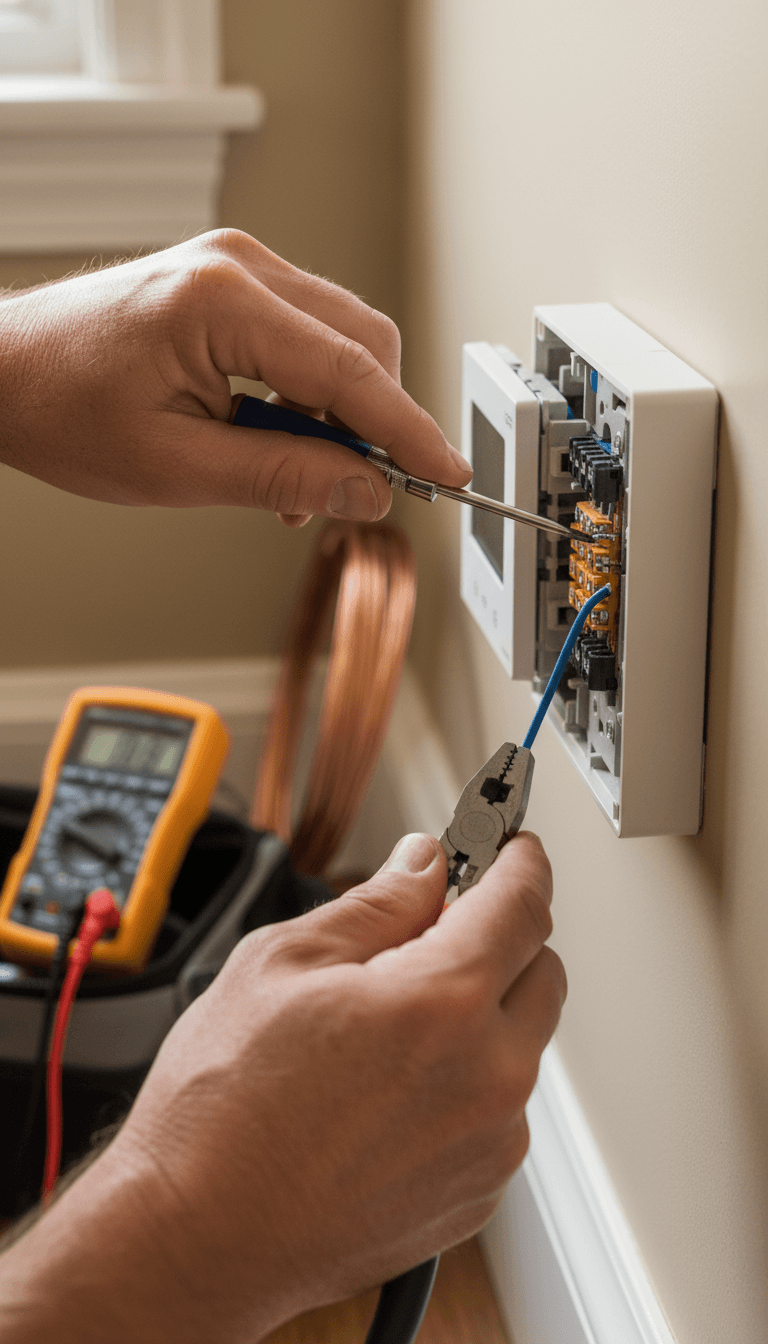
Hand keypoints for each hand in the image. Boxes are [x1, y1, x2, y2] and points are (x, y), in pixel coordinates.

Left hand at [0, 230, 470, 525]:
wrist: (5, 373)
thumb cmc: (62, 408)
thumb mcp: (177, 467)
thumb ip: (283, 478)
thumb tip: (366, 491)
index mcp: (222, 300)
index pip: (350, 371)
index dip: (407, 432)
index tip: (447, 474)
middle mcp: (239, 265)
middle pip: (362, 344)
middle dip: (375, 424)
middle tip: (362, 492)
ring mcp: (237, 267)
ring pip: (341, 340)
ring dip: (338, 415)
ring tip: (296, 478)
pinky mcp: (232, 283)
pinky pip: (305, 336)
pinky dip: (309, 396)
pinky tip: (278, 441)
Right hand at [0, 831, 564, 1342]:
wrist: (196, 1237)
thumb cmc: (221, 1109)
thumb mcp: (281, 962)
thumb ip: (376, 904)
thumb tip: (423, 866)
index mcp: (443, 1004)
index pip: (523, 903)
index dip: (518, 859)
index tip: (510, 846)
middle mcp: (488, 1077)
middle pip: (540, 969)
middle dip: (498, 937)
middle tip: (428, 936)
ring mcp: (489, 1143)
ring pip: (520, 1043)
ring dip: (480, 1014)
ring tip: (386, 1030)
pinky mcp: (477, 1191)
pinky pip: (498, 1108)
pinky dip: (466, 1081)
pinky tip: (388, 1089)